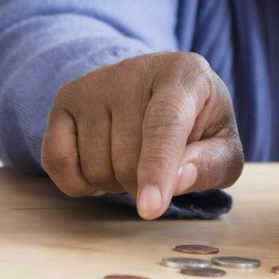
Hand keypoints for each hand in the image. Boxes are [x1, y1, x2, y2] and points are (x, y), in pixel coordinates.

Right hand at [42, 52, 243, 218]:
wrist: (155, 89)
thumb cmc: (196, 123)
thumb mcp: (221, 143)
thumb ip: (211, 164)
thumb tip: (177, 181)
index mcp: (183, 74)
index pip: (165, 125)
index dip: (157, 170)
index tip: (150, 208)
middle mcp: (133, 70)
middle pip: (127, 159)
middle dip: (142, 184)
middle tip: (158, 169)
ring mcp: (94, 82)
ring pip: (94, 166)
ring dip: (114, 183)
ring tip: (132, 157)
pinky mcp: (66, 97)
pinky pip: (57, 161)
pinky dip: (78, 183)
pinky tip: (100, 165)